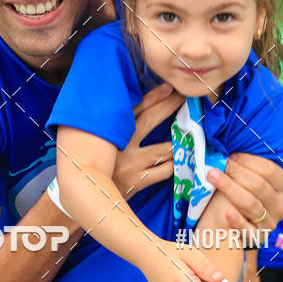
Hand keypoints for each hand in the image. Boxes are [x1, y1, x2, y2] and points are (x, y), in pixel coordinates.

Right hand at [113, 84, 182, 198]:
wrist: (90, 194)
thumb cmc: (102, 166)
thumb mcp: (105, 145)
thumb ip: (119, 129)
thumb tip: (141, 109)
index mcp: (113, 132)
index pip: (135, 109)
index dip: (152, 97)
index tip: (168, 87)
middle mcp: (121, 145)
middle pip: (149, 120)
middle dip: (168, 107)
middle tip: (183, 98)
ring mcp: (130, 163)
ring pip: (162, 149)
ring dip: (179, 142)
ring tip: (192, 133)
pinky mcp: (137, 181)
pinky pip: (164, 171)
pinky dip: (176, 165)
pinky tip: (184, 161)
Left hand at [206, 153, 282, 241]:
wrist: (232, 224)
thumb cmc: (242, 194)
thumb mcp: (251, 180)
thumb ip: (249, 167)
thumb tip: (231, 149)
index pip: (270, 170)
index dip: (249, 161)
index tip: (231, 156)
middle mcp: (281, 207)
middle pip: (259, 185)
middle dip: (237, 172)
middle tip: (219, 164)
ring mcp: (270, 223)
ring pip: (250, 203)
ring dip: (229, 187)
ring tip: (212, 176)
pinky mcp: (256, 238)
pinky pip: (247, 229)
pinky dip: (236, 219)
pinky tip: (226, 211)